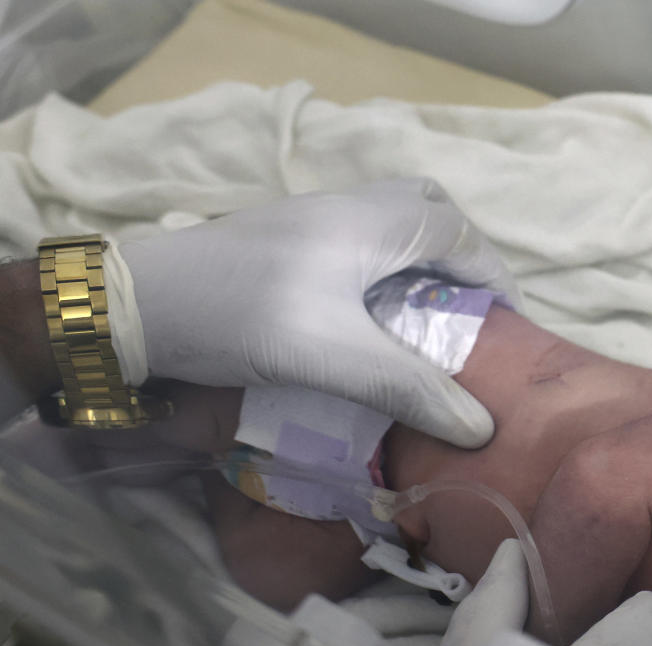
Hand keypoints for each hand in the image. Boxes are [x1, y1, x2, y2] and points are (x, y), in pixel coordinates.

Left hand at [118, 178, 519, 446]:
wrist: (134, 308)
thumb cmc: (240, 318)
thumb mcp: (332, 357)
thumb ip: (409, 388)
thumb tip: (482, 427)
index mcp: (370, 221)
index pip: (458, 232)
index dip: (494, 277)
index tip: (512, 325)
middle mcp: (347, 208)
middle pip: (427, 210)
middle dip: (460, 256)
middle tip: (469, 312)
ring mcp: (311, 221)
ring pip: (390, 224)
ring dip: (419, 262)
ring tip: (426, 322)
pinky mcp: (285, 243)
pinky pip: (359, 243)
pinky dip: (385, 272)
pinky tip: (370, 322)